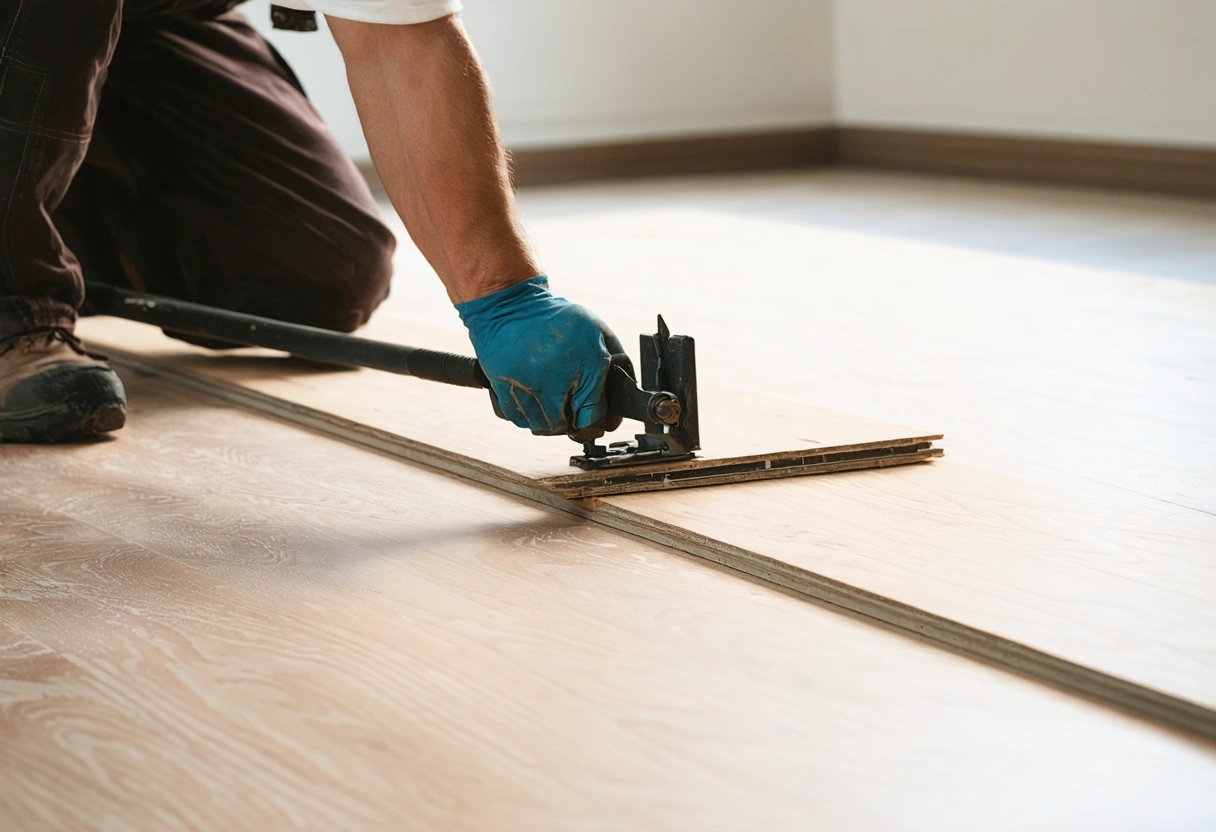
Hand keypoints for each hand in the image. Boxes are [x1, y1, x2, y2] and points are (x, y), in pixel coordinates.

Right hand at [456, 276, 621, 436]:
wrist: (510, 304)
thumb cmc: (557, 317)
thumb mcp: (597, 331)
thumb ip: (616, 360)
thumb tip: (623, 390)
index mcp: (584, 368)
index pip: (592, 419)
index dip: (598, 422)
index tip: (596, 418)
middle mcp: (553, 383)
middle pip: (566, 428)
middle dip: (573, 422)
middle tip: (573, 408)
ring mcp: (525, 389)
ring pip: (541, 427)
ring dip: (549, 421)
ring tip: (552, 402)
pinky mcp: (503, 391)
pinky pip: (518, 419)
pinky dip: (527, 415)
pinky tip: (532, 398)